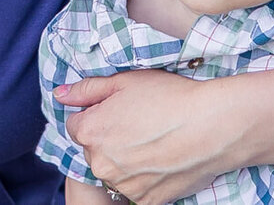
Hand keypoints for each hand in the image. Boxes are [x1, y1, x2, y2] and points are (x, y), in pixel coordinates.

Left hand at [58, 70, 234, 204]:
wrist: (213, 126)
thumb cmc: (169, 97)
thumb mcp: (124, 81)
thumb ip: (87, 90)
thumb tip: (60, 95)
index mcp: (90, 132)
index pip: (76, 126)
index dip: (97, 115)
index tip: (119, 111)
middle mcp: (100, 163)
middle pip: (94, 150)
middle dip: (109, 139)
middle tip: (141, 124)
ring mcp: (123, 185)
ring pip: (114, 171)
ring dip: (126, 160)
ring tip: (154, 141)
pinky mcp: (146, 200)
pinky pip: (135, 188)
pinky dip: (144, 177)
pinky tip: (163, 158)